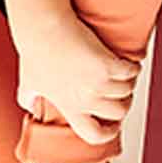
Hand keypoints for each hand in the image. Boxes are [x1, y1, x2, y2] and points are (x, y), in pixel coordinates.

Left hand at [13, 13, 139, 145]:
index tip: (112, 125)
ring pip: (127, 90)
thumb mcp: (29, 81)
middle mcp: (84, 99)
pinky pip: (131, 71)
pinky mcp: (107, 64)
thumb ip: (28, 98)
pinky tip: (130, 62)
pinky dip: (133, 67)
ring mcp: (97, 83)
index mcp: (69, 106)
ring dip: (129, 82)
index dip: (107, 133)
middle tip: (121, 90)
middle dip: (123, 102)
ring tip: (125, 73)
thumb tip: (30, 105)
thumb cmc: (35, 50)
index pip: (93, 135)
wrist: (42, 27)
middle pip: (119, 112)